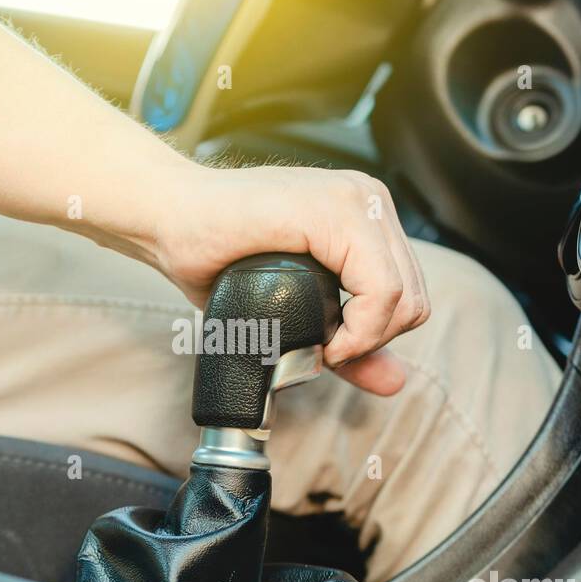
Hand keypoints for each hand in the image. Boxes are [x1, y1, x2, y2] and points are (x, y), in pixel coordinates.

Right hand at [150, 164, 430, 395]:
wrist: (166, 219)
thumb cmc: (217, 255)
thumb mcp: (297, 309)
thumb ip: (352, 342)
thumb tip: (397, 383)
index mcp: (367, 213)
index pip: (412, 293)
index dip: (377, 338)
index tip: (331, 352)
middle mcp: (369, 199)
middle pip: (415, 299)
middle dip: (372, 341)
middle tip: (323, 350)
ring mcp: (354, 200)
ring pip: (403, 297)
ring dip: (364, 338)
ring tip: (319, 344)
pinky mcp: (332, 211)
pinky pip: (379, 289)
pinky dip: (358, 330)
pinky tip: (323, 339)